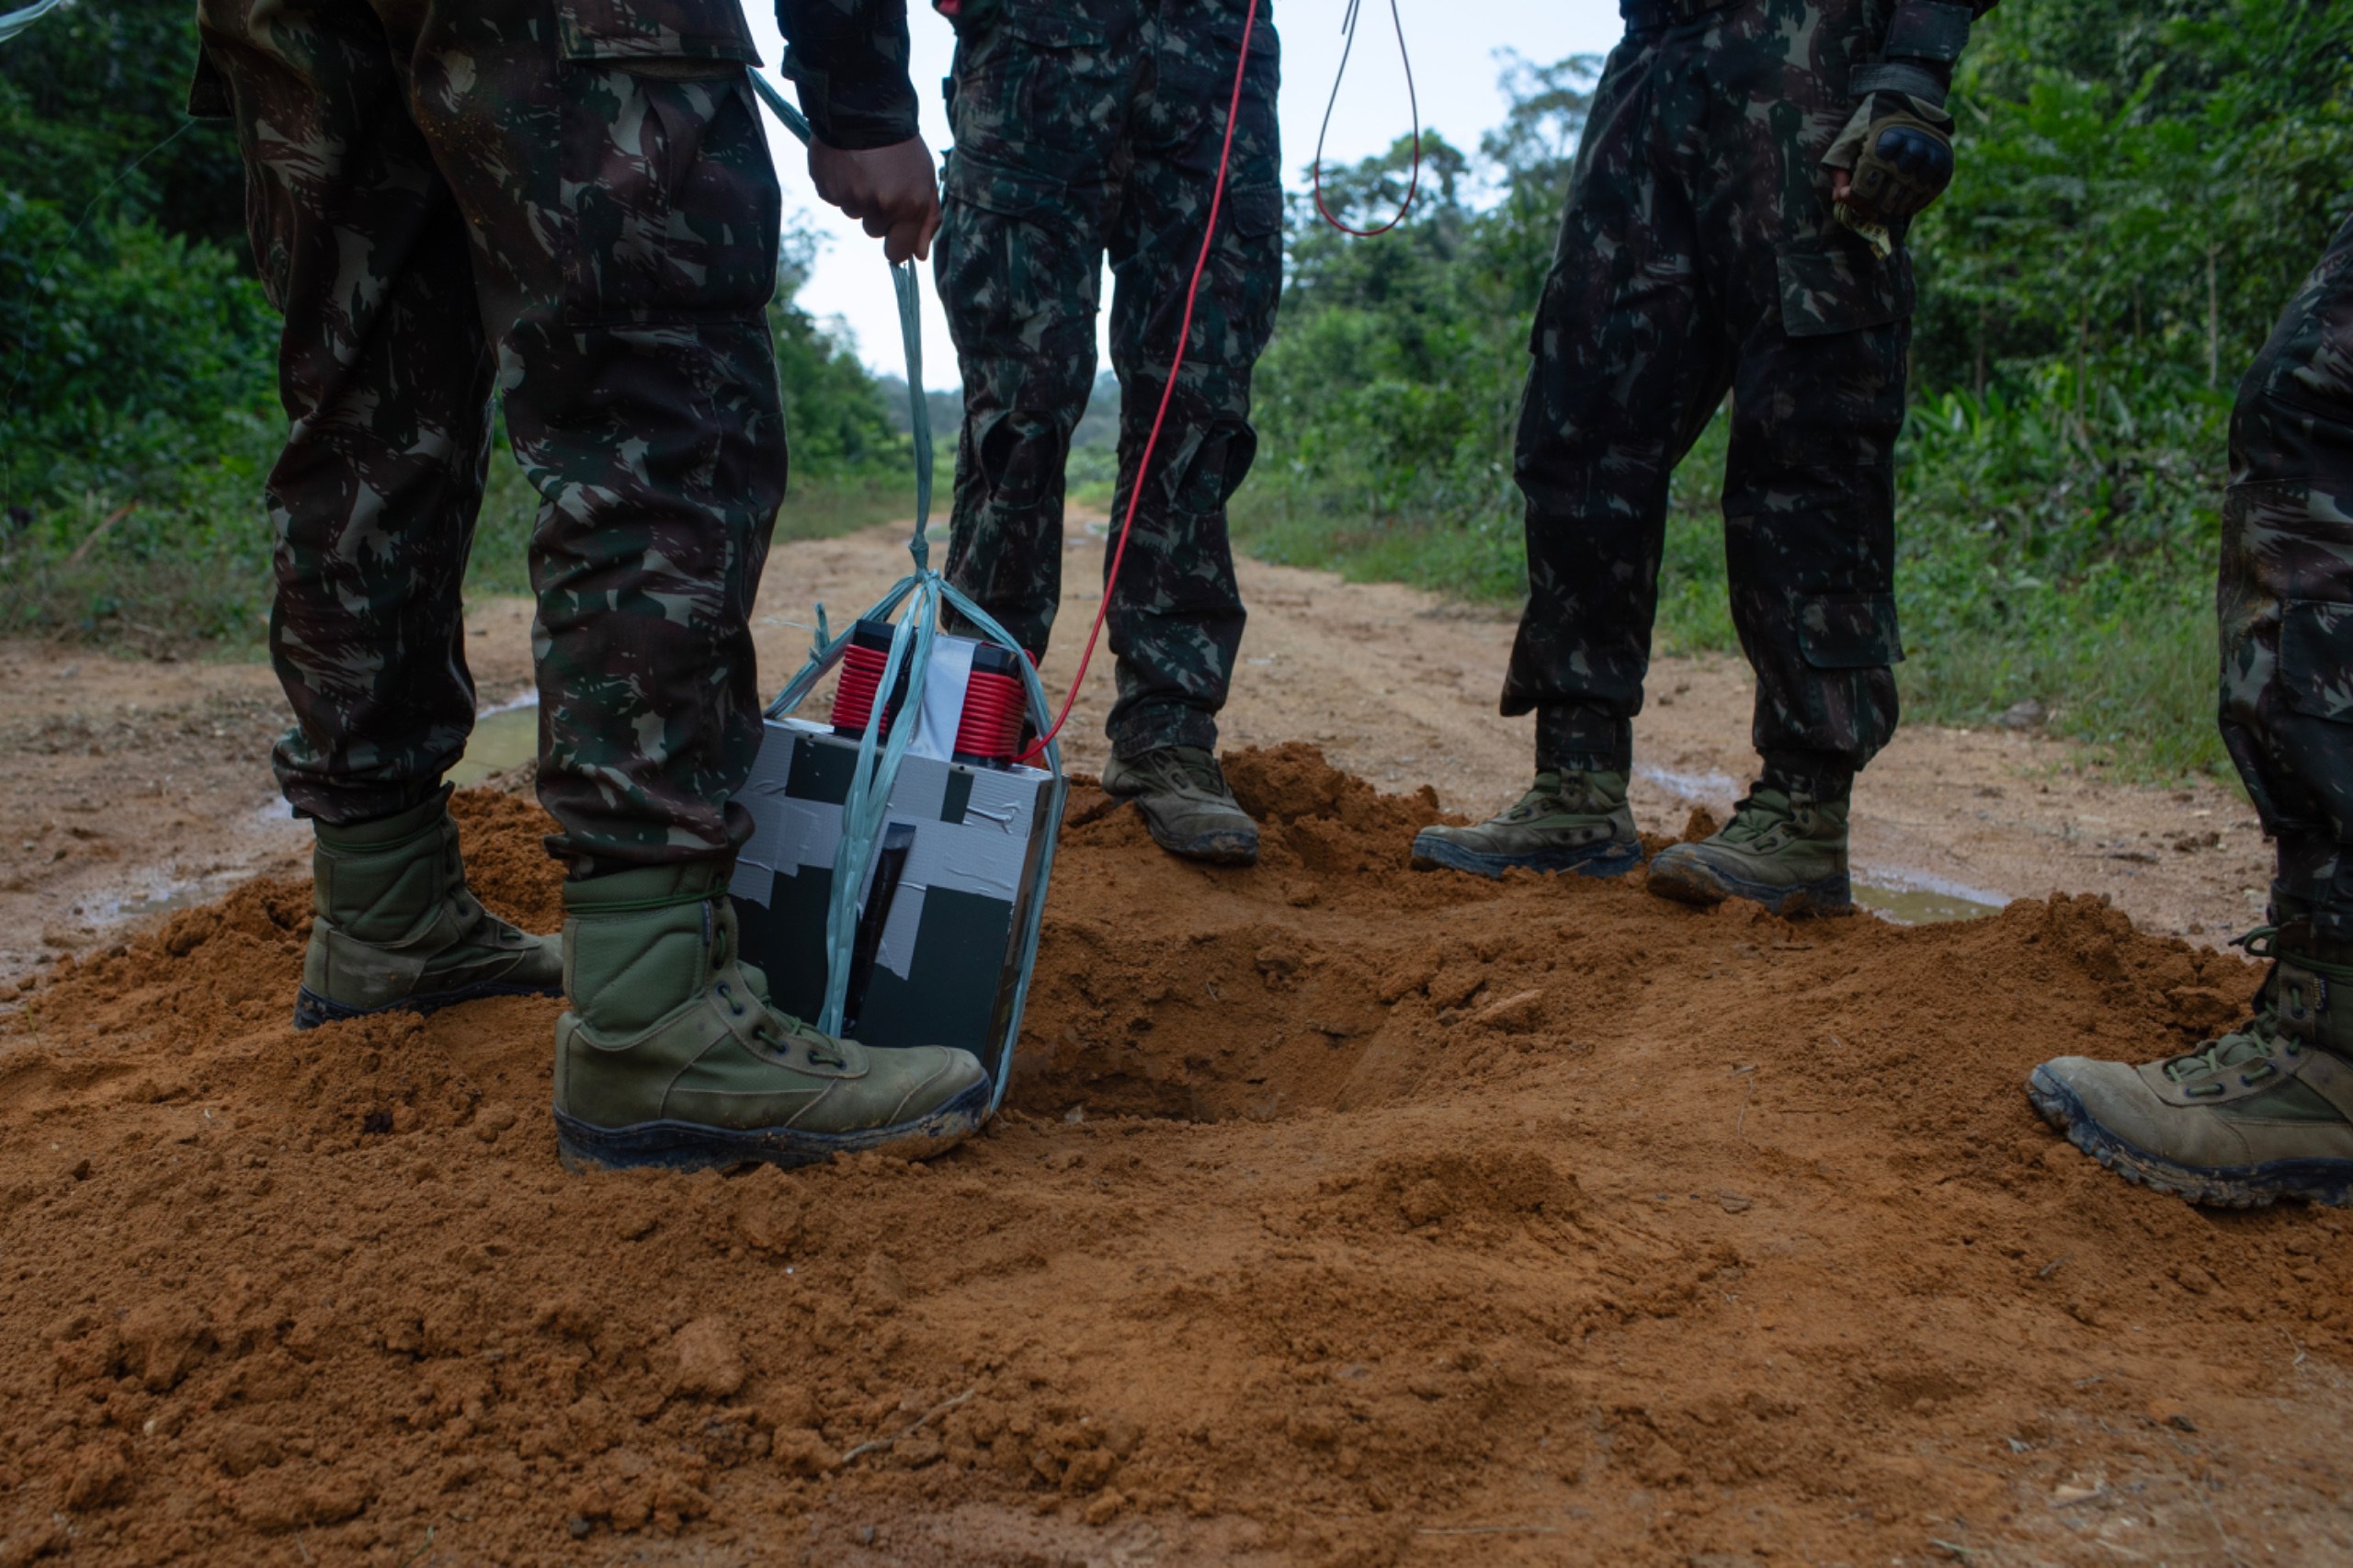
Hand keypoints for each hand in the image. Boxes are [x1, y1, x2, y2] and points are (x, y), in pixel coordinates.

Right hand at [807, 137, 941, 264]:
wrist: (864, 107)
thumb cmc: (901, 145)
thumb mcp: (925, 179)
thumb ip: (926, 220)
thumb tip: (919, 256)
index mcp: (907, 206)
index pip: (898, 252)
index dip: (897, 245)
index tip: (896, 234)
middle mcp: (879, 206)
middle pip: (874, 231)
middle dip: (878, 212)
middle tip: (881, 180)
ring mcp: (850, 198)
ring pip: (854, 213)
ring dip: (858, 197)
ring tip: (864, 167)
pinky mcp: (827, 188)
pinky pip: (835, 198)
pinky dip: (840, 185)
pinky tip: (847, 164)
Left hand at [1821, 94, 1954, 226]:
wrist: (1910, 105)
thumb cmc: (1873, 129)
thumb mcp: (1851, 142)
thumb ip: (1841, 169)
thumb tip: (1839, 198)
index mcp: (1884, 138)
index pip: (1868, 180)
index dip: (1857, 195)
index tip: (1852, 197)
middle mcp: (1911, 144)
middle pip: (1890, 191)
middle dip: (1876, 204)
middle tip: (1869, 207)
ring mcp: (1931, 153)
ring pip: (1911, 194)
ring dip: (1896, 207)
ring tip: (1886, 206)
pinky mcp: (1945, 161)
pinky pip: (1930, 191)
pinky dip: (1916, 203)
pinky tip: (1905, 205)